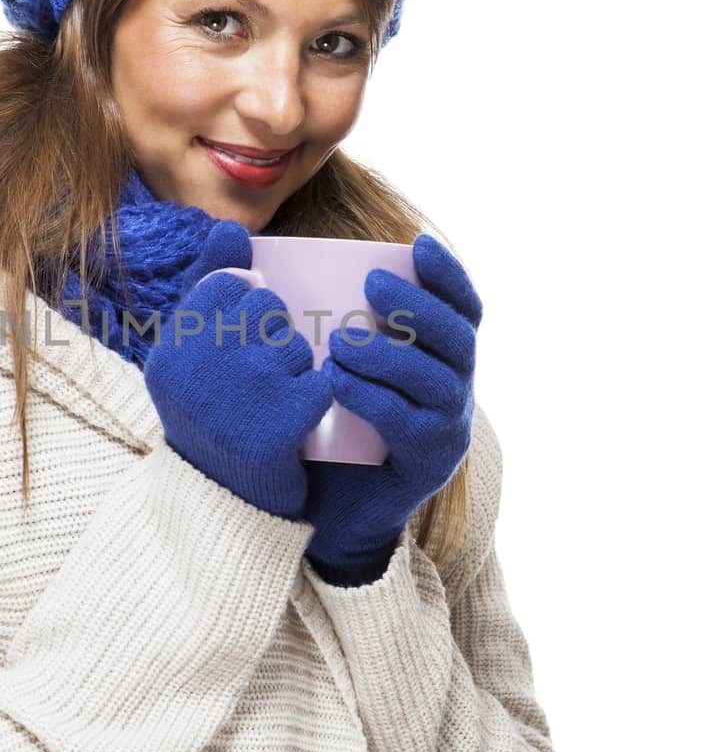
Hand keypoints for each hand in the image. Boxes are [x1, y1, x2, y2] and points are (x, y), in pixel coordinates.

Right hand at [145, 223, 333, 518]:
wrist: (225, 508)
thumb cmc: (212, 417)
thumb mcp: (191, 355)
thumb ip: (207, 286)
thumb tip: (228, 227)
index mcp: (170, 347)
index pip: (229, 286)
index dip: (246, 311)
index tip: (238, 349)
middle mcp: (195, 365)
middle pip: (266, 308)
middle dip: (273, 337)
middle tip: (257, 382)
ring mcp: (236, 394)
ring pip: (296, 343)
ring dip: (296, 369)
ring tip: (273, 405)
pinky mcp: (280, 423)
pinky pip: (322, 380)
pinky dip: (319, 401)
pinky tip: (297, 424)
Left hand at [302, 233, 482, 580]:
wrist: (328, 507)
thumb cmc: (328, 424)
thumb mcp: (336, 365)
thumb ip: (333, 322)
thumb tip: (288, 261)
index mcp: (443, 358)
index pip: (463, 309)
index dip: (449, 275)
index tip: (417, 245)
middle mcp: (457, 390)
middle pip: (459, 338)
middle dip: (419, 305)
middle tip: (372, 286)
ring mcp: (448, 428)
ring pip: (437, 380)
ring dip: (390, 353)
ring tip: (341, 341)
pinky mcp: (428, 463)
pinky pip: (407, 422)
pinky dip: (371, 396)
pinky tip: (335, 382)